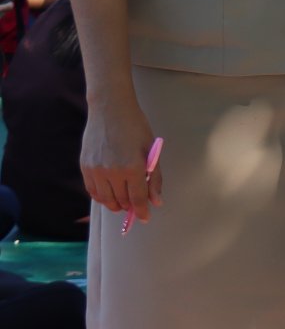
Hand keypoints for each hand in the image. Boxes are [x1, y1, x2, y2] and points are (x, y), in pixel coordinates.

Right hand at [80, 95, 158, 220]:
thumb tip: (156, 201)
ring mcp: (96, 170)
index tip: (145, 218)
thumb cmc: (136, 128)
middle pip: (122, 201)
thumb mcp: (151, 151)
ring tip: (123, 201)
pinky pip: (93, 191)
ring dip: (116, 204)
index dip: (142, 211)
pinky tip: (110, 194)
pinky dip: (102, 197)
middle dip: (130, 207)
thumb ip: (154, 178)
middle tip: (136, 206)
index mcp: (133, 167)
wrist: (110, 110)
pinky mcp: (85, 167)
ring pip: (106, 199)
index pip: (138, 198)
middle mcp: (113, 172)